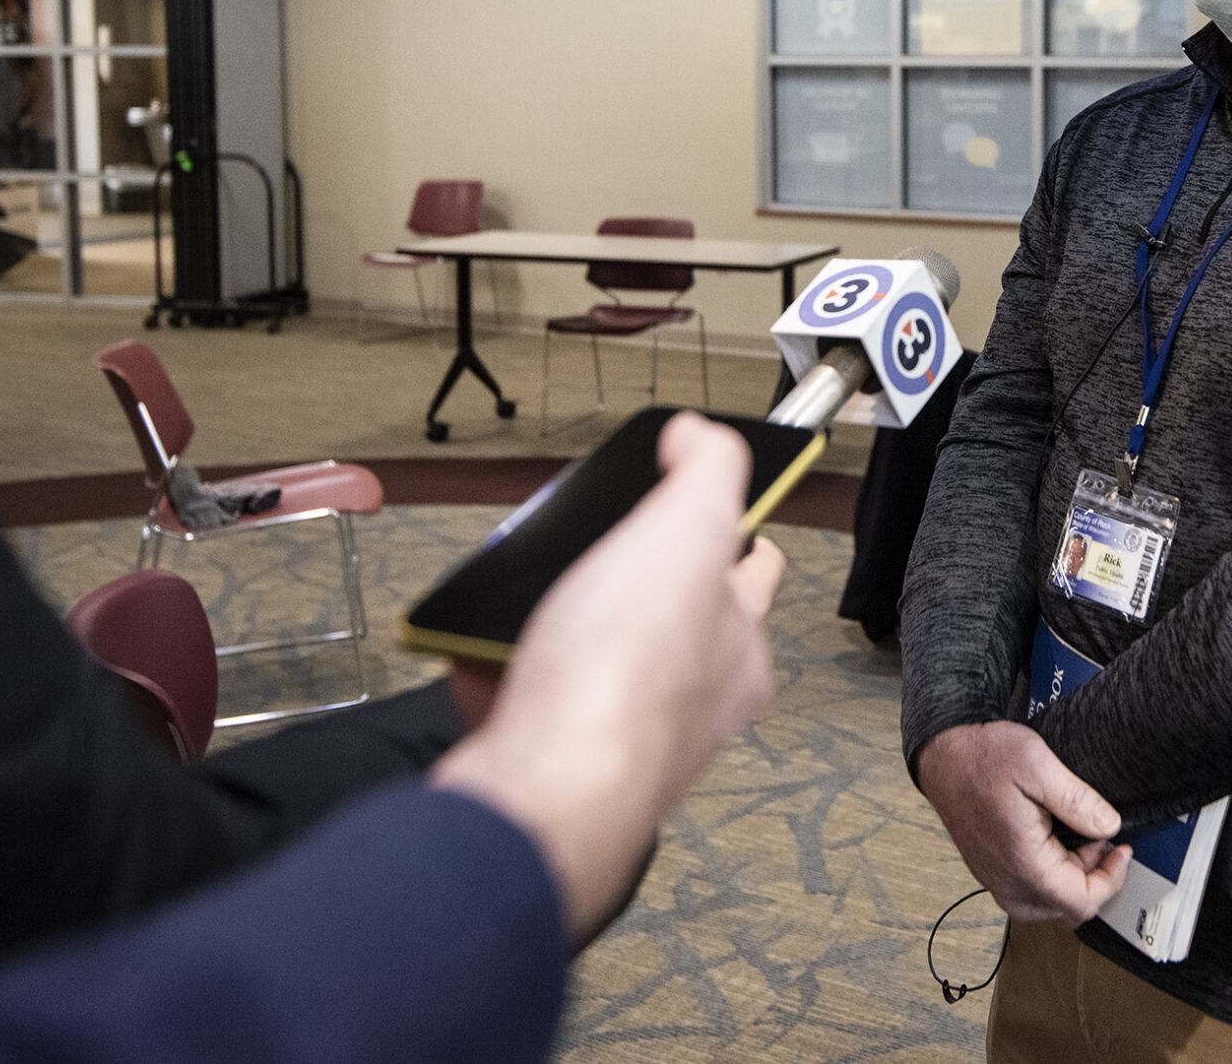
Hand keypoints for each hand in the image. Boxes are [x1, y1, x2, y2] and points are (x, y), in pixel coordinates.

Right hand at [432, 412, 785, 938]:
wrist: (539, 795)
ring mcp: (619, 736)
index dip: (732, 527)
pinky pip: (522, 702)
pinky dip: (495, 672)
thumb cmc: (623, 682)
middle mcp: (690, 700)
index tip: (702, 499)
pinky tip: (477, 653)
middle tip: (589, 544)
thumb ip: (707, 472)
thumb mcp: (684, 532)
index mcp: (737, 646)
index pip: (753, 570)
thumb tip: (700, 434)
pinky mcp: (551, 761)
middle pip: (664, 615)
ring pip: (588, 661)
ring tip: (520, 594)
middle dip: (624, 576)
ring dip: (549, 623)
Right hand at [917, 721, 1131, 923]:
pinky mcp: (992, 872)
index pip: (1082, 903)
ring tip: (1079, 839)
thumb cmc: (983, 757)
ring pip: (1049, 906)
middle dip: (1095, 880)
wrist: (944, 756)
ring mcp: (996, 880)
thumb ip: (1078, 799)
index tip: (1121, 850)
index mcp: (1024, 864)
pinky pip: (1030, 893)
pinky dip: (1053, 876)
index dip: (1112, 879)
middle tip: (1101, 842)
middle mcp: (1007, 882)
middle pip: (1068, 911)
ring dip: (1073, 880)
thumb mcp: (1038, 764)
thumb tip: (1109, 827)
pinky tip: (1056, 841)